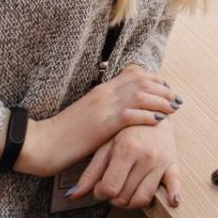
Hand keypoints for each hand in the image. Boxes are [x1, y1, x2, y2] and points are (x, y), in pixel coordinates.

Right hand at [14, 65, 180, 176]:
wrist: (41, 142)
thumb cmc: (64, 134)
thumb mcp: (88, 114)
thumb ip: (106, 108)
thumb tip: (124, 113)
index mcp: (102, 89)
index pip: (134, 75)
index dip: (154, 81)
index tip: (166, 89)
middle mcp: (105, 93)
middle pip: (142, 81)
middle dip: (163, 89)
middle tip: (176, 99)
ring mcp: (104, 106)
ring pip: (141, 95)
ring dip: (161, 101)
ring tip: (173, 109)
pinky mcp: (102, 123)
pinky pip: (130, 114)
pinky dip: (148, 116)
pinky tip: (159, 121)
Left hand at [70, 119, 181, 209]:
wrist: (153, 109)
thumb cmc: (125, 128)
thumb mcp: (105, 145)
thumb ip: (90, 171)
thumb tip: (72, 195)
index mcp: (127, 149)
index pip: (109, 189)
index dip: (100, 193)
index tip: (100, 187)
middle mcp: (146, 156)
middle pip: (125, 197)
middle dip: (114, 198)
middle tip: (113, 187)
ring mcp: (161, 161)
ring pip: (145, 198)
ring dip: (132, 201)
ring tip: (127, 191)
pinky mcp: (173, 162)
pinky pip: (175, 184)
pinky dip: (173, 195)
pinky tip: (171, 201)